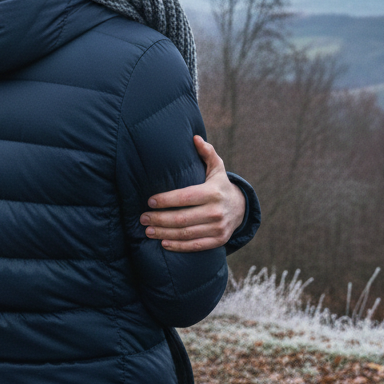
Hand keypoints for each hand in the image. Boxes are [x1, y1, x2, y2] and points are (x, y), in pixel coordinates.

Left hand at [140, 136, 246, 251]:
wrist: (241, 208)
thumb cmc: (220, 185)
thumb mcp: (217, 168)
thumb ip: (207, 153)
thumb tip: (195, 137)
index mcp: (213, 192)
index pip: (185, 197)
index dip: (166, 200)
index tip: (149, 201)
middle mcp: (216, 211)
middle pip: (182, 218)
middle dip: (159, 219)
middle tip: (143, 218)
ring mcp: (218, 228)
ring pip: (186, 233)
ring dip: (164, 233)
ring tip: (148, 230)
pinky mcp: (218, 241)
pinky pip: (195, 246)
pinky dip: (178, 246)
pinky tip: (163, 243)